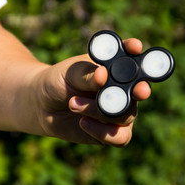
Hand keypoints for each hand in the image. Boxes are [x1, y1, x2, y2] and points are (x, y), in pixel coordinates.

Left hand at [33, 38, 150, 146]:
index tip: (135, 47)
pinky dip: (102, 132)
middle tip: (139, 91)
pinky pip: (120, 137)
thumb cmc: (57, 82)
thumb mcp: (68, 74)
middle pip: (140, 89)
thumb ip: (86, 75)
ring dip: (99, 110)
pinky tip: (83, 122)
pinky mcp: (111, 131)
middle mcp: (121, 87)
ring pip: (125, 115)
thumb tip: (103, 74)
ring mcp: (118, 110)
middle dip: (141, 90)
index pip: (130, 55)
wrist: (43, 106)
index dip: (135, 50)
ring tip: (73, 104)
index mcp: (112, 65)